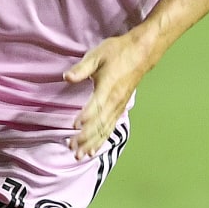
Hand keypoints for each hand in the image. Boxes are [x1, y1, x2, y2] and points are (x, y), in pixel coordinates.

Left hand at [64, 31, 154, 157]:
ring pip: (105, 129)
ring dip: (93, 143)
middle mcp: (115, 101)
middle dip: (86, 138)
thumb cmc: (117, 52)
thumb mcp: (97, 55)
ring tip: (80, 155)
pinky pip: (111, 127)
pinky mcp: (120, 108)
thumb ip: (82, 68)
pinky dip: (102, 139)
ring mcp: (119, 106)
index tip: (74, 126)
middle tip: (72, 148)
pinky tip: (94, 149)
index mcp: (108, 87)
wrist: (141, 52)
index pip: (96, 106)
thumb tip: (67, 77)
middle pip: (100, 123)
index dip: (86, 117)